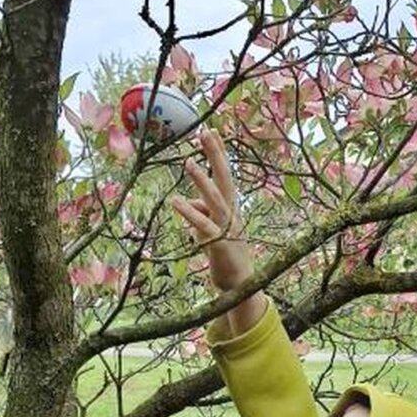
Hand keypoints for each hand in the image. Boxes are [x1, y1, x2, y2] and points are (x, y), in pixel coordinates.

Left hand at [171, 129, 253, 298]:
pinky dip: (190, 213)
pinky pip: (203, 226)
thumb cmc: (226, 256)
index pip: (224, 175)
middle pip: (224, 179)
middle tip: (206, 132)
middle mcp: (231, 213)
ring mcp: (226, 228)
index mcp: (230, 208)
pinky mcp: (219, 244)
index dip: (218, 153)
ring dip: (202, 180)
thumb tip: (187, 202)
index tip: (211, 131)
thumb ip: (200, 213)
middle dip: (215, 155)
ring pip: (215, 200)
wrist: (241, 286)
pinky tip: (175, 201)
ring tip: (188, 161)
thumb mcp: (211, 229)